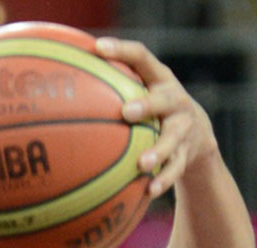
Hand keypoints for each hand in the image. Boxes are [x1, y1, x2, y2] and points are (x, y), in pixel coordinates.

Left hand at [96, 37, 220, 197]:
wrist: (199, 135)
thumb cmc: (152, 110)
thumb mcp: (139, 92)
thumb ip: (109, 86)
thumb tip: (57, 85)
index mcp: (159, 80)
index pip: (142, 58)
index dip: (122, 50)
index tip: (98, 48)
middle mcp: (175, 101)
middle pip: (164, 99)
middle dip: (147, 105)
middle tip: (127, 112)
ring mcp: (184, 128)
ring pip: (173, 139)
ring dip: (158, 151)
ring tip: (142, 164)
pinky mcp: (187, 153)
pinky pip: (176, 168)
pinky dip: (163, 180)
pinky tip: (148, 191)